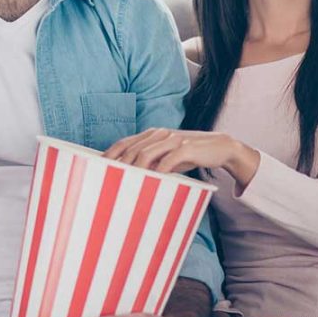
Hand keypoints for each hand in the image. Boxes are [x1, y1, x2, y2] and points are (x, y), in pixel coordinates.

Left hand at [104, 129, 258, 187]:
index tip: (98, 166)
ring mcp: (173, 139)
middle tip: (108, 179)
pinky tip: (152, 180)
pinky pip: (169, 159)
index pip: (125, 143)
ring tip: (126, 182)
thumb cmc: (189, 155)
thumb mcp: (167, 157)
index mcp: (152, 134)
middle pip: (132, 149)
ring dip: (135, 169)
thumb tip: (128, 174)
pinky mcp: (187, 148)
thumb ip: (150, 161)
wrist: (219, 147)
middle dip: (119, 164)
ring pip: (147, 153)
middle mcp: (160, 134)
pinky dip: (159, 170)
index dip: (110, 154)